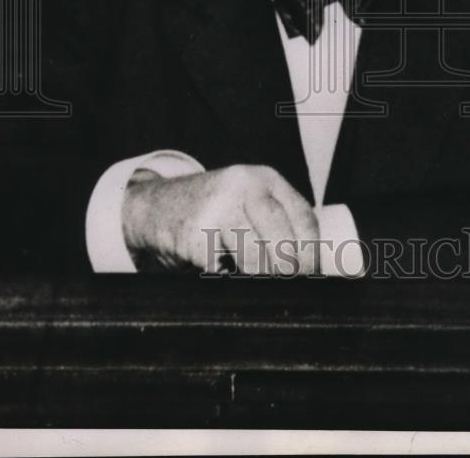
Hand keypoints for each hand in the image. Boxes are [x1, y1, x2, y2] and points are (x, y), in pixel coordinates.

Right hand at [122, 164, 319, 274]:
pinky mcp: (194, 234)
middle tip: (293, 291)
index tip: (314, 276)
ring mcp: (217, 208)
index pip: (303, 216)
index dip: (313, 251)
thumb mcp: (246, 201)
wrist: (155, 206)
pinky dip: (228, 282)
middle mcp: (243, 186)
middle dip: (291, 270)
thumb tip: (309, 271)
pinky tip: (227, 280)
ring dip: (261, 280)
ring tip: (263, 292)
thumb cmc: (212, 212)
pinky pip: (221, 270)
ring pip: (253, 256)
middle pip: (281, 235)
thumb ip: (274, 222)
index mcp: (264, 178)